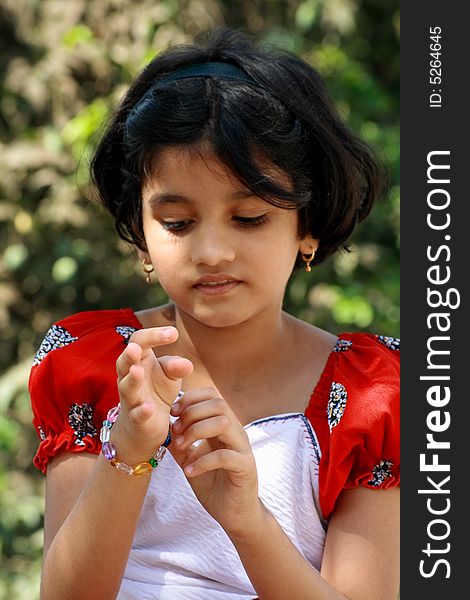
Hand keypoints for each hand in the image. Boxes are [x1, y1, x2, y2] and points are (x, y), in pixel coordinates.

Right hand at [113, 327, 192, 461]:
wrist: (146, 426)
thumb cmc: (156, 391)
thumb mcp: (169, 376)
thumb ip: (176, 367)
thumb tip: (187, 364)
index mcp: (137, 361)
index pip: (139, 341)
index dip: (154, 335)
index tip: (174, 333)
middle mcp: (128, 378)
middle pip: (124, 362)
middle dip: (129, 355)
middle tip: (136, 348)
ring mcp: (131, 399)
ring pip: (127, 388)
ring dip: (132, 380)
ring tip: (137, 371)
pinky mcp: (136, 419)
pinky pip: (137, 414)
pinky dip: (141, 411)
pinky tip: (148, 407)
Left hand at [169, 387, 263, 537]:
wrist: (234, 514)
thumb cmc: (213, 484)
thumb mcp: (190, 459)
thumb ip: (180, 442)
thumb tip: (163, 426)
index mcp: (224, 426)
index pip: (212, 395)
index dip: (191, 399)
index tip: (172, 413)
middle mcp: (236, 432)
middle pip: (218, 404)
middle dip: (191, 413)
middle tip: (176, 431)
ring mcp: (242, 448)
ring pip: (223, 423)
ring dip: (196, 432)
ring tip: (181, 448)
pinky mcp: (245, 468)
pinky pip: (224, 456)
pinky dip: (202, 462)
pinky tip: (189, 471)